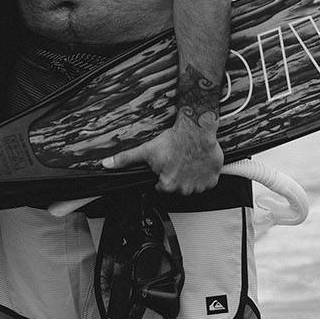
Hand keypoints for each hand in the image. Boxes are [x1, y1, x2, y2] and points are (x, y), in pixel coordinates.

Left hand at [102, 112, 222, 194]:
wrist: (197, 129)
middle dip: (176, 175)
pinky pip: (207, 182)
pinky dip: (203, 175)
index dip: (162, 174)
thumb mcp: (146, 150)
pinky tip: (198, 162)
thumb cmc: (174, 139)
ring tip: (187, 160)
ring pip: (192, 185)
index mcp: (167, 185)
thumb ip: (126, 159)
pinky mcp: (212, 179)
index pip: (161, 187)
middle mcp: (184, 189)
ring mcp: (200, 186)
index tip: (166, 163)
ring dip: (190, 176)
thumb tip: (107, 165)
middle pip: (177, 187)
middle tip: (176, 160)